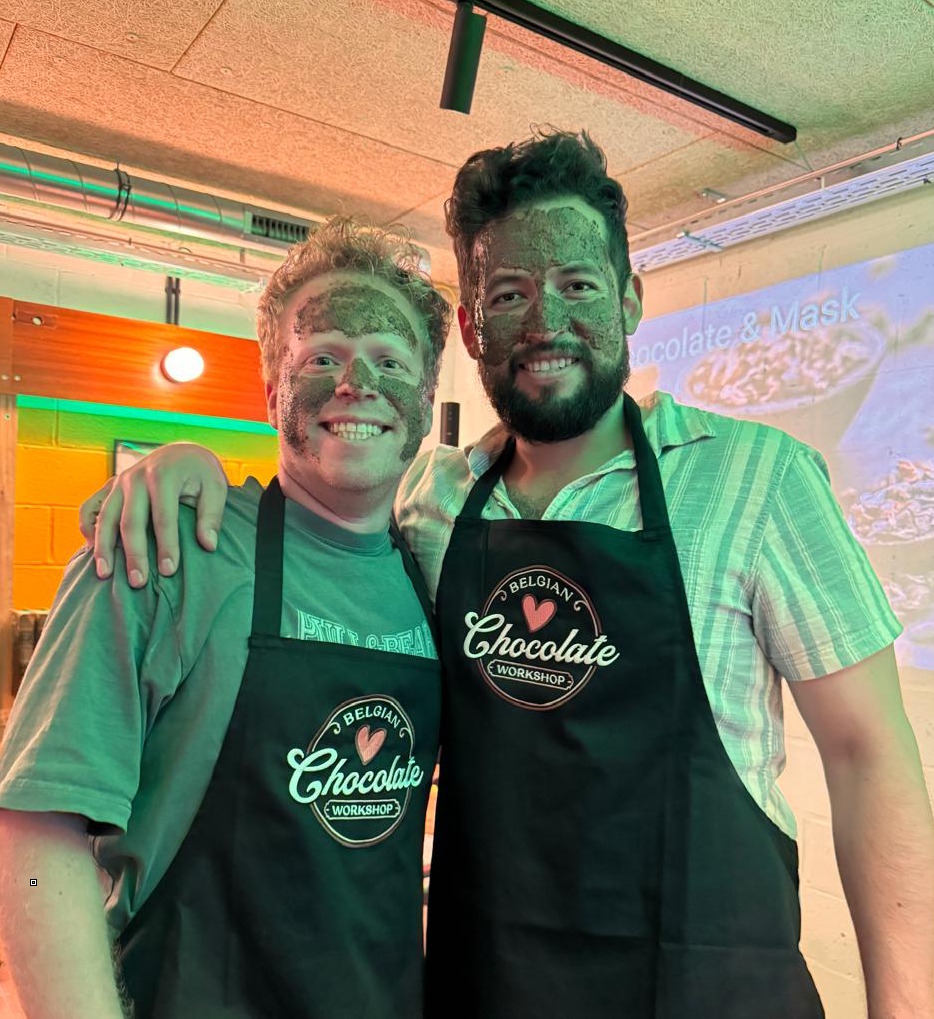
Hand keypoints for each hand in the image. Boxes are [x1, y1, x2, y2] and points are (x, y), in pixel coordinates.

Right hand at [78, 442, 229, 586]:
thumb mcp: (216, 487)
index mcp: (163, 475)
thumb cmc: (200, 473)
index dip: (166, 546)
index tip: (169, 571)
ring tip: (105, 575)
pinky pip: (89, 507)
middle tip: (138, 582)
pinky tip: (91, 551)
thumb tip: (209, 545)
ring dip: (103, 547)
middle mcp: (136, 477)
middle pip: (130, 522)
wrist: (181, 452)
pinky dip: (86, 528)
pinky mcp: (110, 487)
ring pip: (104, 517)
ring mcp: (119, 482)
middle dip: (134, 554)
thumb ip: (212, 516)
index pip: (163, 518)